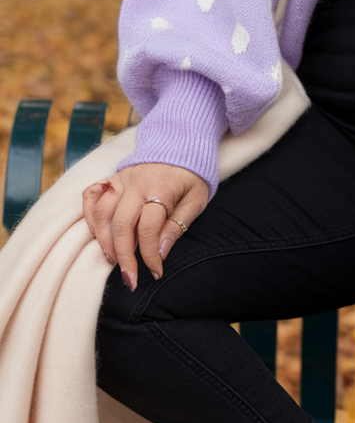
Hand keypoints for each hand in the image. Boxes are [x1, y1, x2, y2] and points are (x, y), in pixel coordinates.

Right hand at [83, 163, 208, 289]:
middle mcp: (135, 183)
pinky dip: (89, 217)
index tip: (156, 272)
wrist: (181, 144)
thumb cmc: (191, 177)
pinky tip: (98, 235)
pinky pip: (91, 196)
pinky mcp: (111, 177)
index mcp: (160, 188)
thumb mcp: (196, 200)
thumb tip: (160, 252)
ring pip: (101, 213)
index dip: (150, 255)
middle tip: (130, 279)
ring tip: (114, 261)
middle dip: (123, 256)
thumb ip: (177, 225)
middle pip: (121, 224)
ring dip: (104, 241)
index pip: (148, 229)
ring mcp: (120, 178)